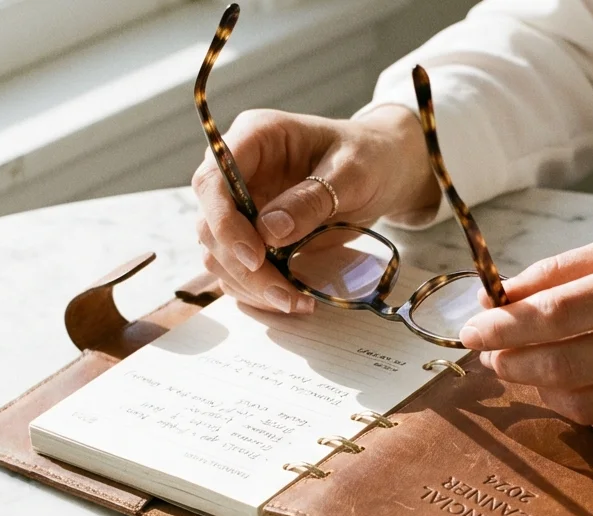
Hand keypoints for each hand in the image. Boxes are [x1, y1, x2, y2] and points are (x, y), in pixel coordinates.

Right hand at [191, 106, 438, 313]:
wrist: (382, 172)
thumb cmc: (369, 158)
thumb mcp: (351, 172)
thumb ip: (312, 198)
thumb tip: (269, 231)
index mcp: (255, 138)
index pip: (212, 180)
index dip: (224, 221)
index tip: (255, 257)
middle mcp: (238, 172)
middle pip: (210, 224)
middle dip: (242, 266)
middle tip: (285, 294)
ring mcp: (242, 205)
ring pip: (218, 253)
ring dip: (249, 285)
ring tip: (295, 302)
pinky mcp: (253, 235)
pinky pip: (238, 268)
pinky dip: (258, 290)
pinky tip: (292, 299)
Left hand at [458, 235, 592, 436]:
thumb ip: (569, 271)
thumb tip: (503, 296)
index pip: (562, 311)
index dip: (508, 324)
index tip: (473, 328)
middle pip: (567, 363)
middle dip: (513, 361)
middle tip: (490, 353)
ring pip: (586, 402)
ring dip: (539, 388)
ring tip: (520, 369)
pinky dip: (578, 410)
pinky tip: (563, 390)